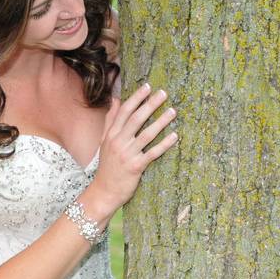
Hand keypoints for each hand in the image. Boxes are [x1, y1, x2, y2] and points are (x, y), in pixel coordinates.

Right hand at [90, 83, 177, 211]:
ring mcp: (127, 154)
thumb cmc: (107, 166)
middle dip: (150, 104)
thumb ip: (110, 121)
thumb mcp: (104, 142)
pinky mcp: (135, 167)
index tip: (148, 87)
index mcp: (111, 134)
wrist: (104, 192)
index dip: (136, 98)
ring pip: (146, 134)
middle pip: (136, 119)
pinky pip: (152, 153)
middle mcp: (118, 142)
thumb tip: (115, 100)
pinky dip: (164, 144)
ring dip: (161, 122)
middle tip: (164, 93)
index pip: (124, 111)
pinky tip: (175, 136)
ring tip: (173, 111)